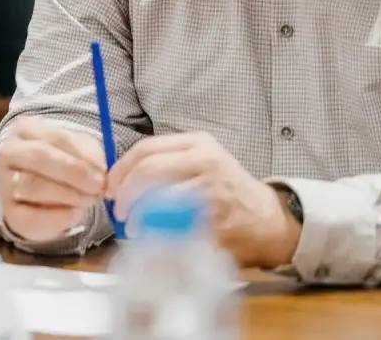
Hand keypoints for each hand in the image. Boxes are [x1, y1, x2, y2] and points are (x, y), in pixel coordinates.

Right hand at [0, 116, 106, 242]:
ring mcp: (4, 182)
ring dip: (68, 195)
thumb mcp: (76, 151)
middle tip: (97, 187)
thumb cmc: (59, 164)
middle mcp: (9, 152)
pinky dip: (58, 218)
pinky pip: (31, 216)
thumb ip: (90, 156)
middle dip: (73, 173)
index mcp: (25, 129)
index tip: (103, 170)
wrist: (36, 194)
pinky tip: (74, 214)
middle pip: (38, 157)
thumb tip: (101, 169)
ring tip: (88, 200)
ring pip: (33, 186)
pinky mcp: (9, 212)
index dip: (81, 155)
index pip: (55, 137)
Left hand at [106, 132, 300, 267]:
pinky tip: (153, 237)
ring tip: (133, 227)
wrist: (269, 220)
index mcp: (198, 144)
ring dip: (137, 216)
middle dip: (124, 193)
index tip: (110, 187)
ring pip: (157, 198)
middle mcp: (205, 162)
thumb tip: (119, 180)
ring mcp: (211, 192)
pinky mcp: (215, 222)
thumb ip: (165, 163)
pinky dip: (156, 233)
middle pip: (148, 170)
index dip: (121, 170)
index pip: (145, 149)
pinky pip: (174, 226)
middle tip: (118, 210)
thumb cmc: (227, 190)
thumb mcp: (200, 162)